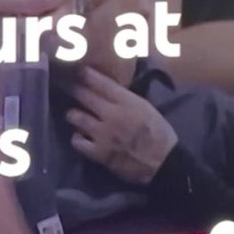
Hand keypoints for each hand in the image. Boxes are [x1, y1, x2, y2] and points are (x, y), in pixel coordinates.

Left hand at [66, 66, 177, 184]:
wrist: (164, 163)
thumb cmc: (159, 134)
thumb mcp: (146, 108)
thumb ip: (127, 99)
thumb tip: (111, 92)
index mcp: (127, 102)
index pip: (102, 83)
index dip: (87, 75)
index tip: (78, 70)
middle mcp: (111, 114)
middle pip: (84, 96)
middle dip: (75, 89)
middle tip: (69, 86)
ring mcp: (102, 134)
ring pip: (76, 116)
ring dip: (73, 113)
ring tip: (73, 113)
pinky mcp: (98, 152)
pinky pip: (78, 141)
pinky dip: (76, 137)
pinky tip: (79, 135)